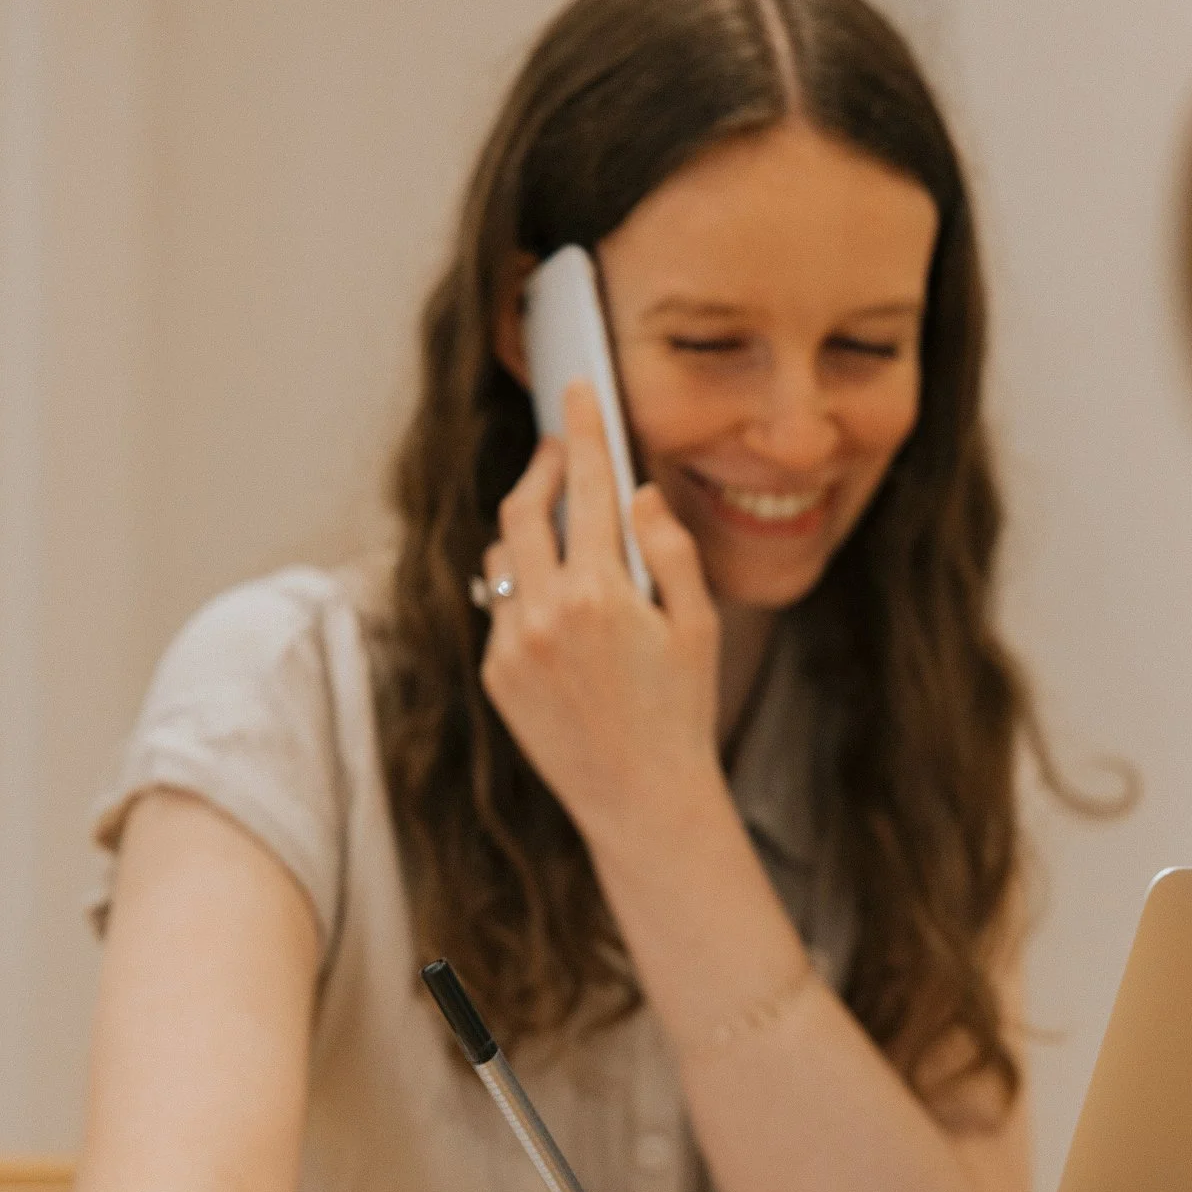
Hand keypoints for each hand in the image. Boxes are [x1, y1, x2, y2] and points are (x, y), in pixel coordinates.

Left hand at [479, 379, 721, 852]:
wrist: (641, 798)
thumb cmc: (681, 713)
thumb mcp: (697, 626)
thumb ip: (669, 550)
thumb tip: (639, 496)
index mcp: (601, 594)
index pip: (588, 487)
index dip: (583, 430)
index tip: (577, 392)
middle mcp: (544, 613)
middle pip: (522, 507)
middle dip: (540, 468)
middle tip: (557, 450)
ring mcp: (511, 644)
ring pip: (502, 555)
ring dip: (527, 532)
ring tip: (564, 536)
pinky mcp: (495, 674)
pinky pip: (500, 607)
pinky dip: (523, 591)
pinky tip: (559, 611)